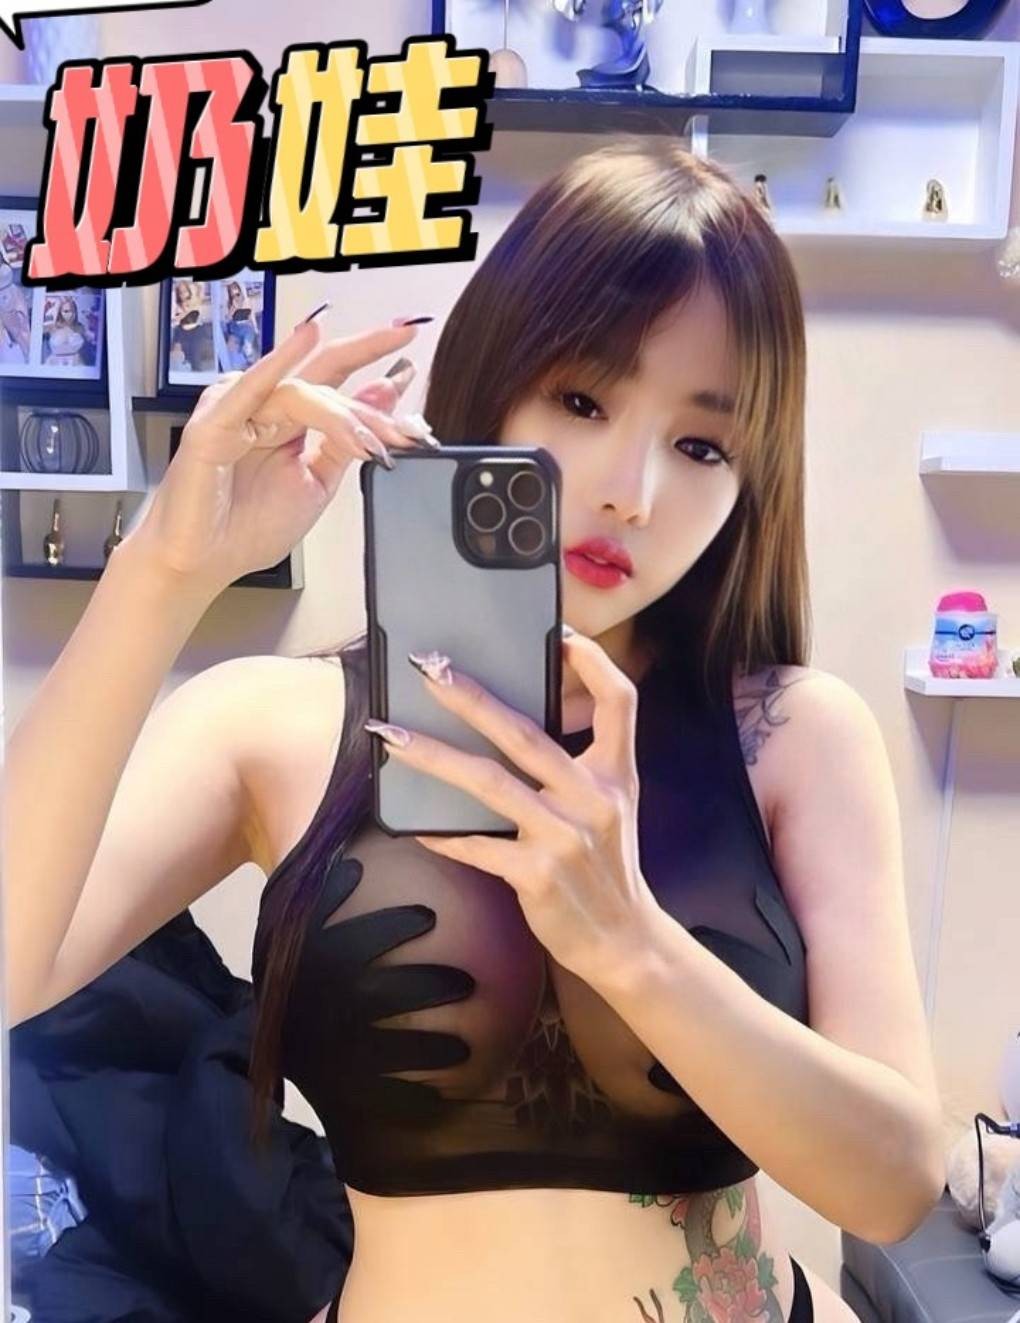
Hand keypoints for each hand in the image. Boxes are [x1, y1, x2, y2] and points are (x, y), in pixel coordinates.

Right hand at [121, 313, 431, 597]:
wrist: (203, 563)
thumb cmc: (247, 527)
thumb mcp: (317, 482)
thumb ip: (347, 441)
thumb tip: (384, 398)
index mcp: (288, 419)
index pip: (336, 382)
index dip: (374, 371)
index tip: (412, 362)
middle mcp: (264, 405)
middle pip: (322, 371)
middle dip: (368, 352)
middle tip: (407, 347)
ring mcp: (237, 408)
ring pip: (302, 393)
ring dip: (344, 414)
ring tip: (375, 442)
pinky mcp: (214, 422)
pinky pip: (252, 388)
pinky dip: (279, 364)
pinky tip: (306, 338)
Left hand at [365, 631, 660, 982]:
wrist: (624, 940)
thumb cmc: (606, 866)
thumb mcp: (612, 807)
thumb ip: (578, 765)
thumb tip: (510, 725)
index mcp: (615, 773)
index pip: (620, 700)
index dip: (594, 662)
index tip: (562, 633)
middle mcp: (593, 798)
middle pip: (525, 733)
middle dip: (470, 697)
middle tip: (427, 668)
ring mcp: (565, 837)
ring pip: (488, 783)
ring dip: (432, 755)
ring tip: (389, 735)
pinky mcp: (538, 875)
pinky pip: (476, 845)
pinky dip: (441, 832)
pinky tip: (409, 821)